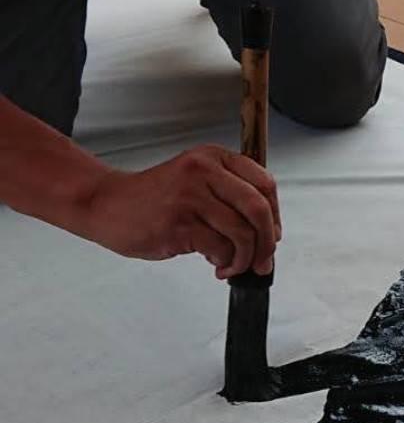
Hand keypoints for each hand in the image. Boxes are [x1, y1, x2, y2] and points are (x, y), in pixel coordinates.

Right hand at [82, 144, 281, 277]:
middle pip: (258, 208)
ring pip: (241, 232)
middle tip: (263, 260)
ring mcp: (191, 197)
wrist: (108, 204)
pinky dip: (224, 261)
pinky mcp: (177, 224)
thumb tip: (267, 229)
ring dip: (244, 258)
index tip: (273, 234)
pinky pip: (218, 247)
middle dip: (267, 241)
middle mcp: (206, 171)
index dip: (275, 214)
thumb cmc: (155, 196)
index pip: (264, 183)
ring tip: (233, 265)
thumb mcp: (196, 178)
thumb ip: (229, 193)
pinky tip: (215, 264)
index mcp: (215, 157)